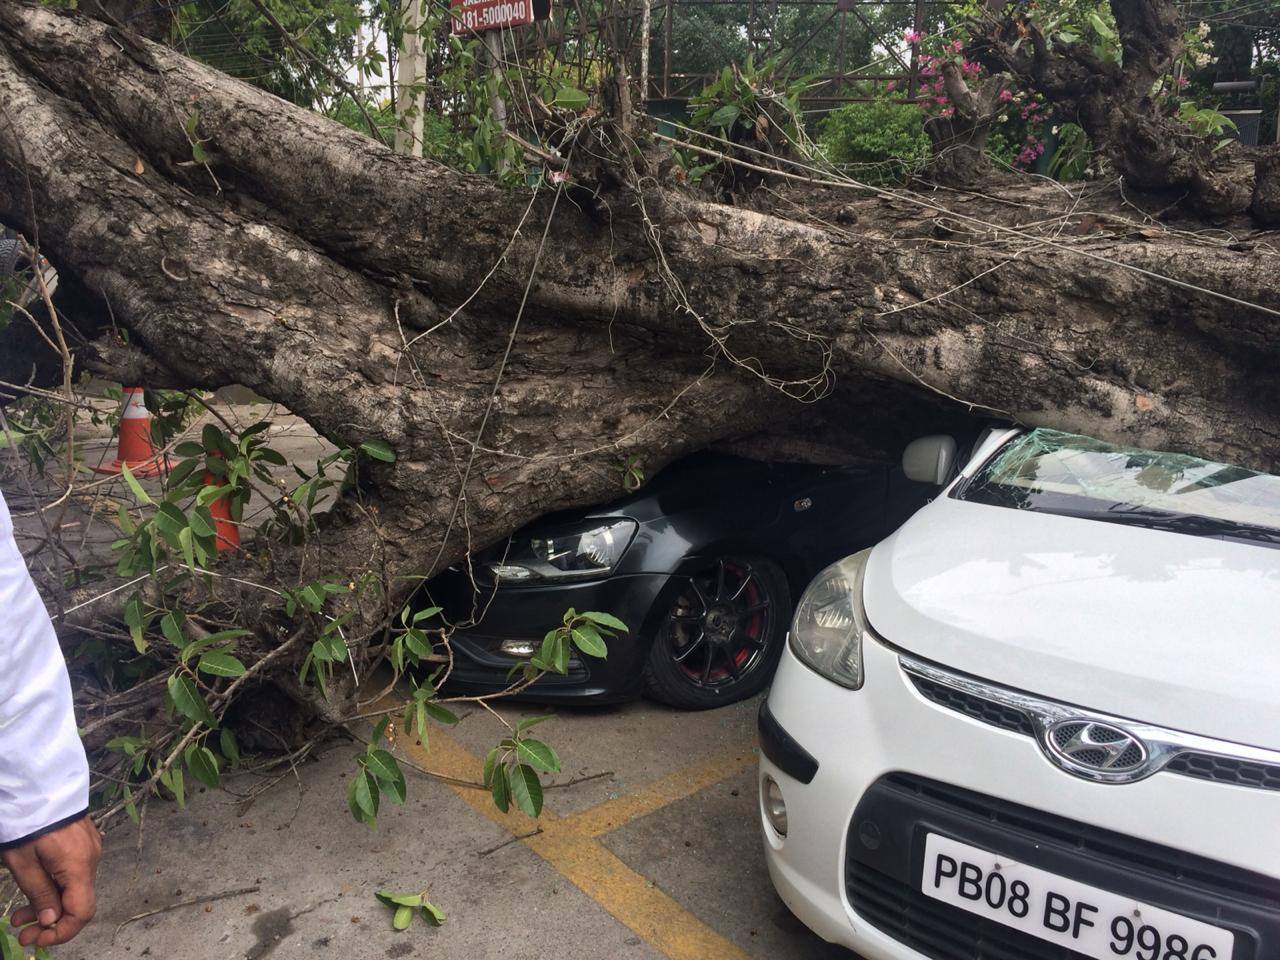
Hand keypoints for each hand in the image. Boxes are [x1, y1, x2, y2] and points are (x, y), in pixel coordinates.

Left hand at [2, 816, 100, 947]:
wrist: (39, 785)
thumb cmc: (28, 821)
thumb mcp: (23, 863)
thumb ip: (40, 894)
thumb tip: (51, 921)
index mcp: (78, 866)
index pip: (82, 912)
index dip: (61, 932)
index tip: (36, 939)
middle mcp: (92, 858)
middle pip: (78, 901)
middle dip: (50, 921)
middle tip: (21, 930)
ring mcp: (91, 848)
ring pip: (75, 887)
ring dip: (50, 904)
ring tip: (19, 913)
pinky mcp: (85, 841)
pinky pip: (75, 872)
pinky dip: (56, 886)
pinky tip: (36, 886)